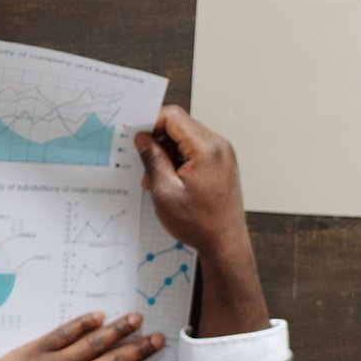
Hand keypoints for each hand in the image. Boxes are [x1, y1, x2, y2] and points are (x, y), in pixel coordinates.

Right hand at [136, 106, 267, 338]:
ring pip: (184, 138)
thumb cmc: (199, 222)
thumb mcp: (164, 190)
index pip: (173, 116)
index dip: (150, 123)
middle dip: (157, 142)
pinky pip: (194, 150)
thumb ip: (152, 158)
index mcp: (207, 149)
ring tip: (157, 179)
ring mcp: (222, 155)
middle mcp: (218, 147)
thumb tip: (143, 138)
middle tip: (145, 166)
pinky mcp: (221, 164)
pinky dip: (178, 160)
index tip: (135, 138)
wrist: (225, 244)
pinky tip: (170, 180)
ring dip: (166, 153)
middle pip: (179, 125)